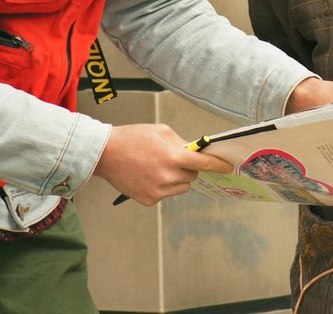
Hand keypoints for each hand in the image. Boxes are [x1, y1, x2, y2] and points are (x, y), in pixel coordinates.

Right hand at [93, 123, 233, 205]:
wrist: (106, 153)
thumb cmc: (133, 138)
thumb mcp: (162, 132)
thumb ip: (181, 143)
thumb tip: (195, 152)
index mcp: (173, 157)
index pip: (204, 164)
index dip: (218, 166)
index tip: (227, 167)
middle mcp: (168, 177)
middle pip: (192, 176)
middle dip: (188, 168)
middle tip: (172, 159)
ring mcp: (158, 191)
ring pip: (182, 187)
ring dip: (177, 179)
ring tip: (158, 167)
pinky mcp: (149, 200)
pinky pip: (167, 194)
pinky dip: (163, 187)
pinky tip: (148, 176)